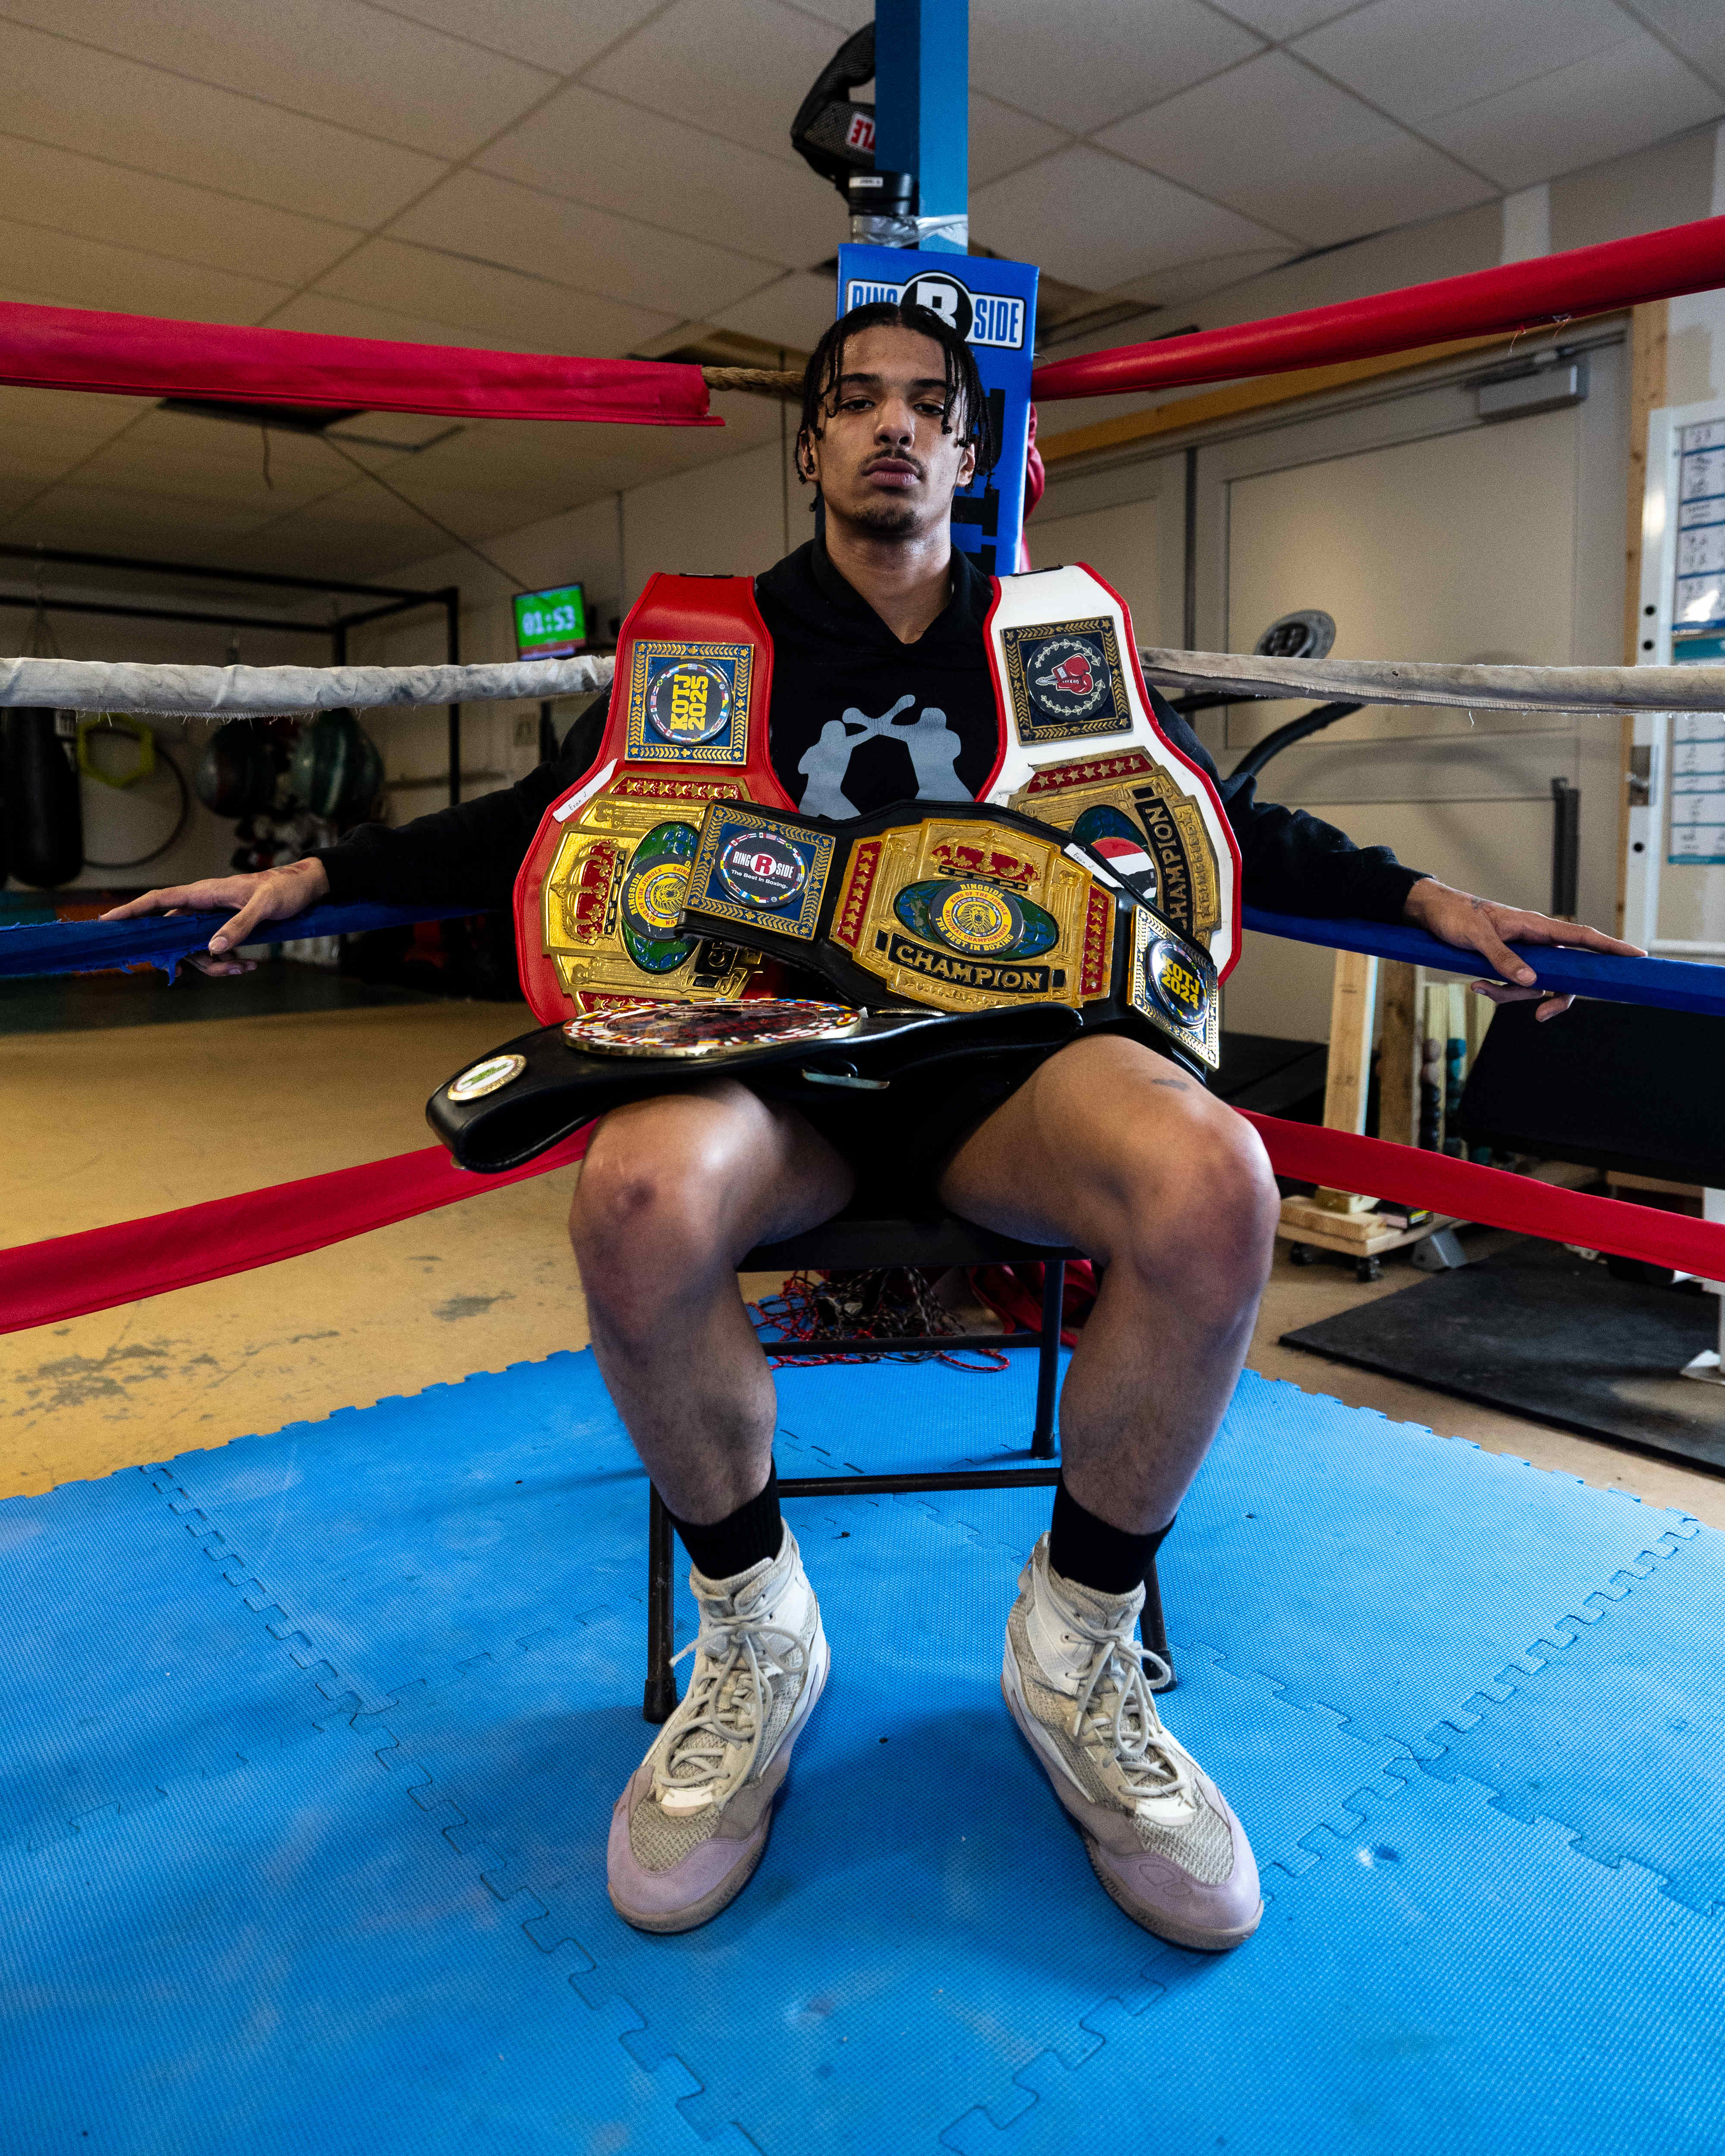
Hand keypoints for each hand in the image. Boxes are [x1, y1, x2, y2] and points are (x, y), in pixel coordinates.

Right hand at [100, 858, 329, 976]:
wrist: (305, 888)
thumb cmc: (284, 891)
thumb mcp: (263, 907)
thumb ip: (239, 925)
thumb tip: (212, 948)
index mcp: (204, 893)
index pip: (158, 900)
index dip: (132, 910)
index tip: (107, 921)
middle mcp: (202, 906)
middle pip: (173, 934)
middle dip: (184, 957)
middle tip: (197, 969)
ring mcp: (212, 919)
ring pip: (195, 949)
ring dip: (215, 965)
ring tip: (245, 966)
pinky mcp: (225, 928)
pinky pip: (214, 951)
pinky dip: (227, 962)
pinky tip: (249, 964)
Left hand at [1402, 878, 1644, 1020]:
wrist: (1435, 913)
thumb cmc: (1459, 916)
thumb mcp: (1479, 937)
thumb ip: (1504, 959)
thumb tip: (1532, 982)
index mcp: (1538, 927)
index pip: (1584, 937)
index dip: (1612, 948)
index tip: (1638, 958)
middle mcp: (1537, 942)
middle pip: (1566, 975)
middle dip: (1555, 998)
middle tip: (1542, 1015)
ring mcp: (1525, 955)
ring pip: (1536, 987)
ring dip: (1510, 995)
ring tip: (1479, 986)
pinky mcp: (1509, 964)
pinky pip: (1515, 987)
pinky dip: (1498, 991)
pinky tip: (1477, 985)